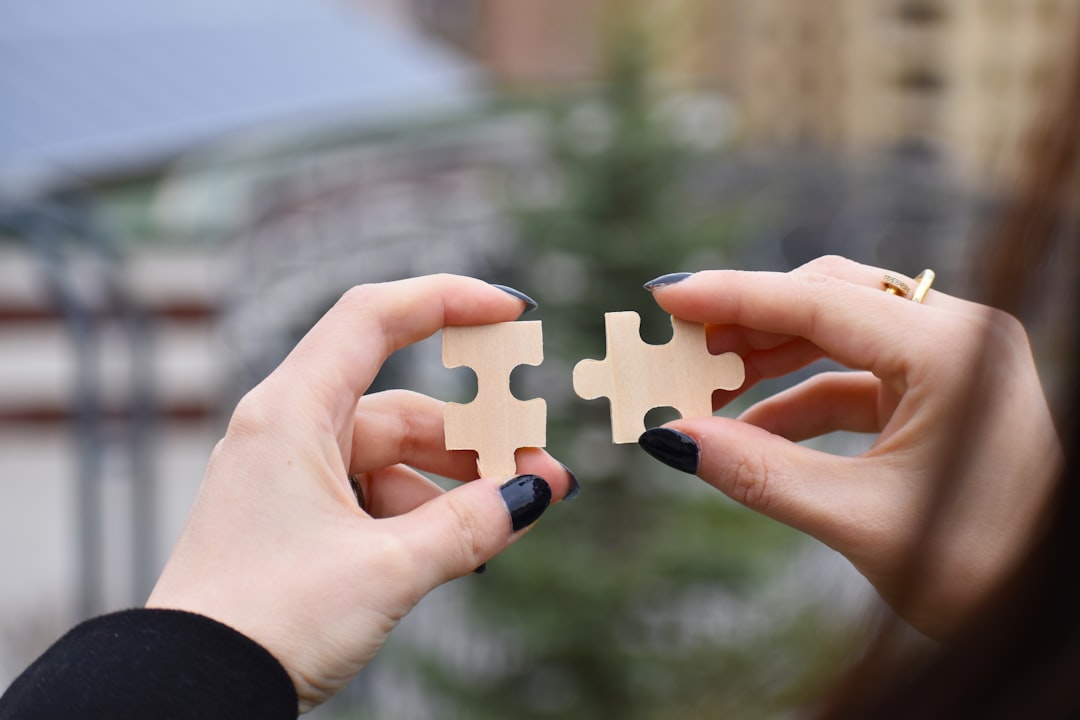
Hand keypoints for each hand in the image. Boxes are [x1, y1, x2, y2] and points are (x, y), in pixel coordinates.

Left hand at [146, 275, 575, 711]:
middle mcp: (287, 431)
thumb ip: (470, 526)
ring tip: (512, 515)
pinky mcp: (297, 516)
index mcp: (291, 414)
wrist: (190, 693)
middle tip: (540, 467)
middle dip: (477, 437)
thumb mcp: (387, 569)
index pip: (374, 318)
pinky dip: (421, 511)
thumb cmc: (267, 622)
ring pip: (393, 455)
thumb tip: (533, 494)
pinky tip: (462, 545)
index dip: (447, 299)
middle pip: (402, 404)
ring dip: (456, 482)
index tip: (511, 312)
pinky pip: (373, 493)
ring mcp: (291, 475)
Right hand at [639, 256, 1061, 639]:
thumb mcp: (859, 519)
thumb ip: (760, 473)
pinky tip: (750, 430)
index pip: (820, 302)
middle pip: (828, 301)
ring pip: (837, 335)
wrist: (1044, 608)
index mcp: (951, 351)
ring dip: (768, 360)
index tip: (666, 295)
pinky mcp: (942, 394)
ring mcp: (952, 364)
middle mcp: (958, 338)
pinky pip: (855, 379)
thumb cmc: (980, 569)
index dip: (734, 297)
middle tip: (678, 344)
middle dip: (748, 323)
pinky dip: (799, 400)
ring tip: (704, 385)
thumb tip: (674, 439)